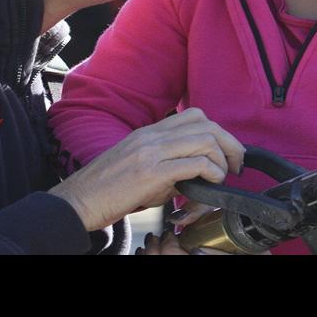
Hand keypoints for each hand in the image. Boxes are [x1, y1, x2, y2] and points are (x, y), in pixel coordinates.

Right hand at [49, 108, 244, 230]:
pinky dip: (212, 172)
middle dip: (230, 144)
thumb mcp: (140, 168)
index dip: (218, 133)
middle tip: (236, 165)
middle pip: (206, 123)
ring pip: (204, 139)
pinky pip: (196, 163)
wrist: (79, 200)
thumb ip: (169, 165)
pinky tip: (211, 183)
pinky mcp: (151, 172)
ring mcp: (151, 151)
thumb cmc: (107, 189)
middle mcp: (151, 136)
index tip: (227, 155)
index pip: (194, 116)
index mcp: (149, 132)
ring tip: (222, 177)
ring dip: (222, 159)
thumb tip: (197, 176)